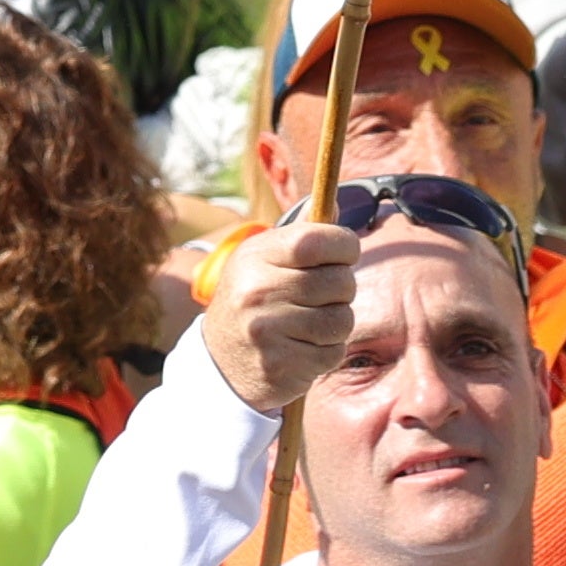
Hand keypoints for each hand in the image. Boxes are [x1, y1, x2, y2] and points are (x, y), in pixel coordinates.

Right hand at [197, 217, 360, 417]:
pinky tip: (303, 347)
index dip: (344, 245)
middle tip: (320, 296)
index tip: (343, 254)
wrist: (221, 362)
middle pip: (340, 281)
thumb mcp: (264, 260)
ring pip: (342, 319)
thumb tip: (335, 201)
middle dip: (341, 290)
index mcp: (254, 256)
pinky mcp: (280, 364)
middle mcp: (255, 290)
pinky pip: (334, 351)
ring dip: (336, 323)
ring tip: (310, 324)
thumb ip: (301, 234)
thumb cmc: (255, 300)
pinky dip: (327, 351)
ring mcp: (266, 330)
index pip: (316, 240)